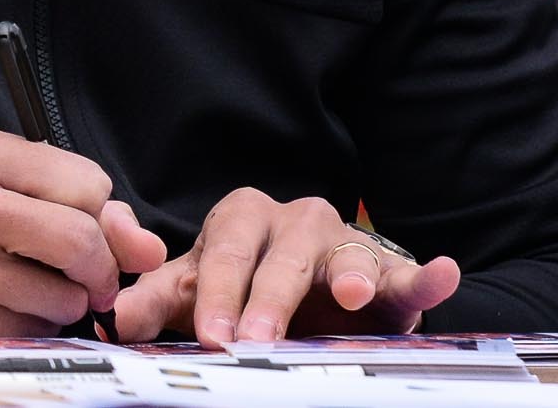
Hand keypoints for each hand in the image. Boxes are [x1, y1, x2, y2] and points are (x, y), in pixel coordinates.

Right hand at [0, 127, 167, 335]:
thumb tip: (146, 245)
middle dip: (99, 268)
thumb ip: (70, 202)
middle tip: (86, 278)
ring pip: (64, 295)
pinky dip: (30, 327)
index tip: (81, 225)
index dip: (98, 214)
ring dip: (63, 304)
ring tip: (27, 289)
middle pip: (82, 238)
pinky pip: (31, 330)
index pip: (88, 182)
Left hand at [112, 190, 459, 343]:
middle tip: (257, 337)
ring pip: (345, 256)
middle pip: (280, 257)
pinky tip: (442, 273)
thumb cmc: (244, 288)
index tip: (210, 334)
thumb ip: (158, 302)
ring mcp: (344, 244)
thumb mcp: (198, 292)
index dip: (215, 294)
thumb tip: (115, 319)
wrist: (304, 290)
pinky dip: (426, 275)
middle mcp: (294, 222)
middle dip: (267, 298)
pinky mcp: (388, 272)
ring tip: (349, 298)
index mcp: (241, 220)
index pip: (223, 252)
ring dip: (347, 277)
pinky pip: (407, 271)